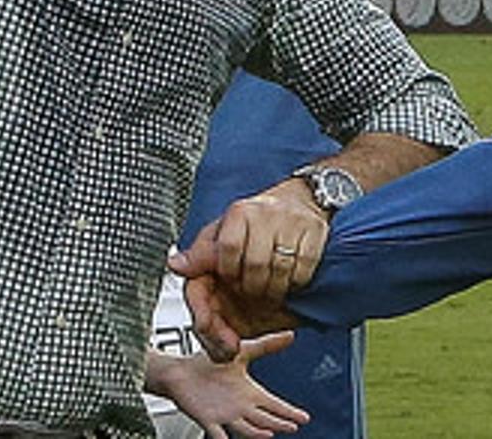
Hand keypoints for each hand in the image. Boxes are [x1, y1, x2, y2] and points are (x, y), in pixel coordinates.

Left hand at [151, 334, 308, 438]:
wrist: (181, 372)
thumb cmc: (209, 364)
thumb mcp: (242, 351)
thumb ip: (266, 345)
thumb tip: (290, 335)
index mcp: (249, 393)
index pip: (274, 405)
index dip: (289, 411)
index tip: (304, 418)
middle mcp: (240, 407)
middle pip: (264, 419)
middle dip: (279, 423)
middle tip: (293, 427)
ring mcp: (224, 415)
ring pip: (245, 428)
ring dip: (257, 432)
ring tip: (269, 434)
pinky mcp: (207, 418)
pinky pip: (216, 433)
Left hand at [170, 178, 327, 360]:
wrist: (302, 198)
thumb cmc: (258, 220)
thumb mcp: (223, 232)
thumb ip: (201, 253)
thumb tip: (176, 265)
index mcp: (240, 213)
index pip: (228, 250)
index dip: (228, 273)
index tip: (230, 280)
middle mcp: (267, 213)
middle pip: (255, 265)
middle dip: (250, 287)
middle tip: (250, 292)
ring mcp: (294, 223)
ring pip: (280, 272)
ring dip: (272, 290)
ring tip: (267, 290)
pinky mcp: (316, 233)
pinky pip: (303, 271)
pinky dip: (294, 283)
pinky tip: (288, 281)